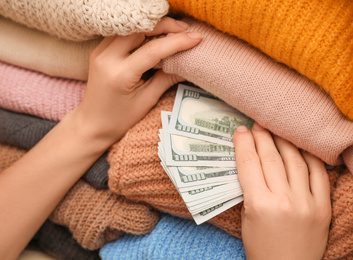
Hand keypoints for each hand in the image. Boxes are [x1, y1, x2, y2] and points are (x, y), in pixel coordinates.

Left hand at [74, 17, 201, 143]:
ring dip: (152, 26)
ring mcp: (100, 52)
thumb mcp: (146, 101)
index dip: (177, 42)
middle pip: (139, 30)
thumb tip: (187, 65)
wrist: (92, 124)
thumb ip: (166, 79)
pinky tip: (154, 36)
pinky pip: (122, 33)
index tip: (196, 37)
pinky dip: (140, 32)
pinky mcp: (99, 51)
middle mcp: (107, 58)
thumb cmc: (119, 119)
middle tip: (185, 29)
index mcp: (120, 74)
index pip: (153, 49)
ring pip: (130, 28)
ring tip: (173, 31)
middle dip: (164, 26)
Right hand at [233, 123, 330, 259]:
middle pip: (271, 158)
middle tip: (257, 126)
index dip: (244, 144)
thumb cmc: (260, 245)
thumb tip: (251, 159)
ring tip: (276, 132)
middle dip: (262, 137)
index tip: (241, 130)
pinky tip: (300, 147)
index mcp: (259, 204)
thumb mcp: (245, 216)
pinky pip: (318, 173)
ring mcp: (307, 202)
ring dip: (283, 142)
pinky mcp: (323, 207)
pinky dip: (309, 157)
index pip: (249, 164)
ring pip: (295, 161)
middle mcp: (283, 200)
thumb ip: (249, 187)